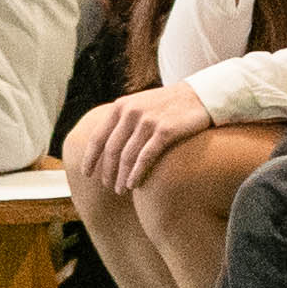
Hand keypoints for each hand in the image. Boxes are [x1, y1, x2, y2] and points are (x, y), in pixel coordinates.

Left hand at [67, 86, 210, 196]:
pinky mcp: (165, 130)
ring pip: (127, 156)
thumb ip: (123, 120)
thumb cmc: (168, 105)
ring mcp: (148, 121)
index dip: (90, 158)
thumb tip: (106, 146)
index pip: (98, 137)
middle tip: (108, 187)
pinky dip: (137, 173)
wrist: (200, 96)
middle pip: (112, 150)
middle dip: (108, 172)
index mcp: (121, 106)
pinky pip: (146, 157)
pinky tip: (134, 184)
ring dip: (122, 177)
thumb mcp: (140, 104)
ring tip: (121, 190)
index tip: (87, 174)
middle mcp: (131, 112)